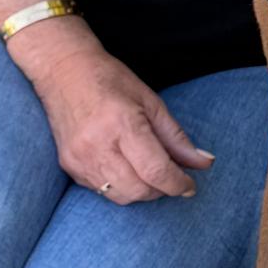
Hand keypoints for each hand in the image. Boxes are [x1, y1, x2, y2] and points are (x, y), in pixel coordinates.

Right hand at [16, 28, 212, 202]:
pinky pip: (101, 191)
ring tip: (147, 171)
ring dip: (141, 191)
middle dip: (161, 190)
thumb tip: (204, 163)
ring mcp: (79, 158)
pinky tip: (124, 167)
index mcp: (122, 123)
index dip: (178, 183)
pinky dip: (120, 186)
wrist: (63, 70)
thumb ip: (177, 137)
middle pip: (139, 190)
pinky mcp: (68, 166)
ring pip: (120, 196)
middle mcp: (98, 145)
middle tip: (169, 176)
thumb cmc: (110, 80)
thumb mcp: (150, 102)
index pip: (156, 170)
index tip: (189, 186)